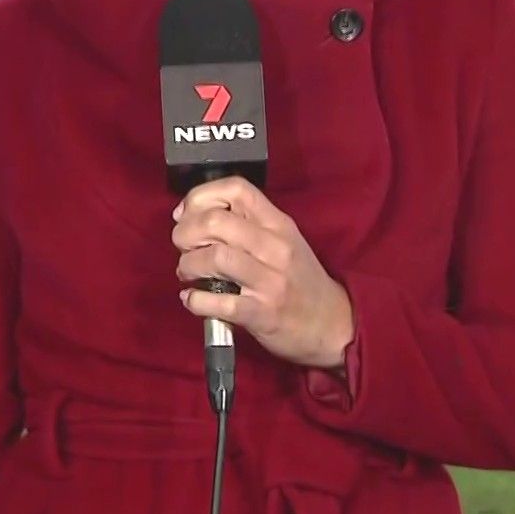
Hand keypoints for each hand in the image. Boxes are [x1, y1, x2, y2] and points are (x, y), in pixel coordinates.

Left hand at [171, 177, 354, 369]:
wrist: (331, 324)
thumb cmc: (300, 280)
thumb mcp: (284, 241)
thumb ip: (247, 225)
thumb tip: (193, 216)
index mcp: (278, 224)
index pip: (237, 189)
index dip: (201, 196)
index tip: (186, 214)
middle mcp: (275, 247)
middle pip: (216, 221)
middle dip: (185, 233)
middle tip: (183, 247)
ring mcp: (269, 281)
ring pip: (214, 257)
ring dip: (188, 264)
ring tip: (188, 272)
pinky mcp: (261, 314)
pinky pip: (217, 302)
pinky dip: (195, 300)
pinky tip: (192, 299)